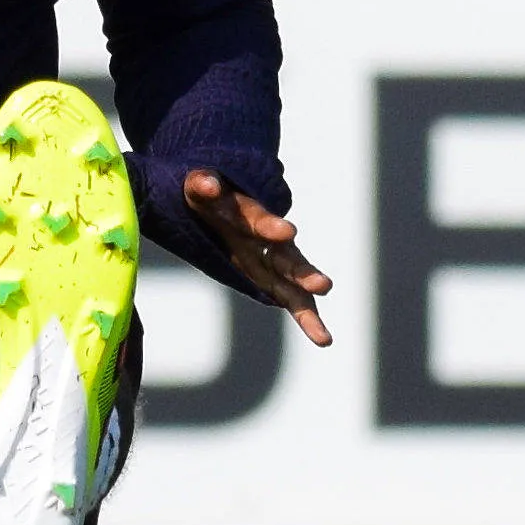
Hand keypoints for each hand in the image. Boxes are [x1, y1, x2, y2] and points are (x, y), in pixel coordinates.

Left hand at [179, 168, 337, 348]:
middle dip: (303, 273)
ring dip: (307, 308)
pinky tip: (324, 339)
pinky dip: (306, 318)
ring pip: (292, 287)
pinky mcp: (267, 280)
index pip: (260, 222)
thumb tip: (209, 185)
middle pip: (288, 260)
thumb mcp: (199, 187)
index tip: (288, 232)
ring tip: (325, 336)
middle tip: (324, 286)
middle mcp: (268, 243)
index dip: (271, 228)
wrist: (221, 207)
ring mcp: (269, 263)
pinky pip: (288, 301)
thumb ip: (203, 185)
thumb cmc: (211, 197)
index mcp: (250, 217)